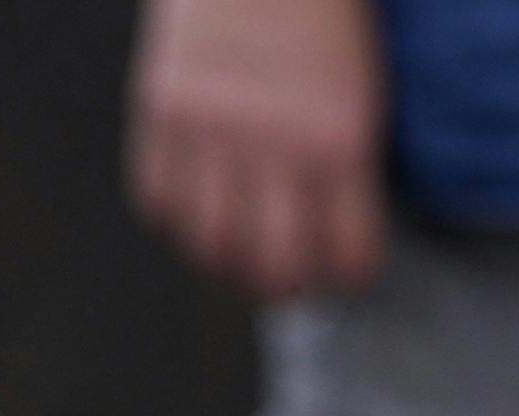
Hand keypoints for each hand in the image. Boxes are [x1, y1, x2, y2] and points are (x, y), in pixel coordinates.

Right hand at [126, 0, 385, 299]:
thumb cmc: (321, 16)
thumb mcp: (361, 88)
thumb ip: (343, 161)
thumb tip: (324, 235)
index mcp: (341, 137)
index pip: (347, 250)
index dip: (346, 275)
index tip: (341, 273)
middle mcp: (274, 143)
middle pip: (271, 263)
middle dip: (281, 286)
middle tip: (283, 280)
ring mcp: (210, 131)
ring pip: (208, 243)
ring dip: (221, 263)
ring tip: (233, 256)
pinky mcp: (161, 114)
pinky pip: (158, 202)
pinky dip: (175, 220)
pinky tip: (193, 209)